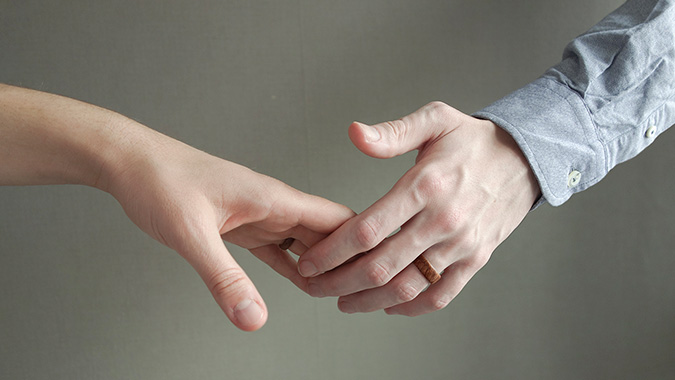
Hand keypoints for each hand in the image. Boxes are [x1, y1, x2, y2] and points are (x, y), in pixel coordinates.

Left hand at [103, 122, 353, 330]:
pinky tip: (304, 283)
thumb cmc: (160, 180)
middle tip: (359, 294)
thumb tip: (253, 317)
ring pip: (306, 243)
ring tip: (337, 294)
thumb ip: (224, 277)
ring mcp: (259, 216)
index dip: (360, 244)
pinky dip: (293, 267)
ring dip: (322, 267)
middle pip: (328, 233)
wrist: (130, 163)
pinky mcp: (241, 227)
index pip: (337, 218)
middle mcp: (274, 205)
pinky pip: (278, 250)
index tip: (372, 274)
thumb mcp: (191, 233)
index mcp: (274, 197)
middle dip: (346, 262)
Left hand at [297, 102, 539, 315]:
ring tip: (342, 301)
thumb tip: (354, 133)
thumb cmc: (474, 140)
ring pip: (407, 286)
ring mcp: (461, 244)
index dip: (333, 251)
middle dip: (339, 282)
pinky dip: (411, 307)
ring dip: (369, 301)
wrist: (525, 159)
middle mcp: (443, 220)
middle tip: (314, 287)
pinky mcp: (476, 259)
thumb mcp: (435, 120)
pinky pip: (441, 295)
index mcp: (426, 185)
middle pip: (381, 266)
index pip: (369, 228)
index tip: (310, 261)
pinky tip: (388, 306)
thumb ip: (392, 132)